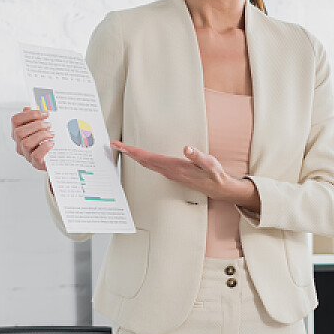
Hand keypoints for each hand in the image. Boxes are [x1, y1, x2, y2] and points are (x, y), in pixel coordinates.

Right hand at [11, 108, 52, 170]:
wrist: (58, 159)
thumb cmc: (48, 141)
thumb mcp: (41, 127)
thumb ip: (34, 118)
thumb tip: (28, 108)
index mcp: (18, 133)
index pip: (15, 120)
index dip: (29, 115)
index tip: (44, 113)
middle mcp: (20, 144)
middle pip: (19, 132)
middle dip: (36, 125)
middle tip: (49, 124)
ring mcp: (27, 154)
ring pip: (26, 143)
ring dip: (41, 135)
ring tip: (51, 134)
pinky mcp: (36, 163)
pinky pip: (36, 155)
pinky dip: (45, 147)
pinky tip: (51, 143)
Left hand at [113, 141, 256, 205]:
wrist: (219, 189)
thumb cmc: (214, 176)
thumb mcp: (210, 164)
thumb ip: (198, 156)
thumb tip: (187, 148)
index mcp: (174, 167)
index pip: (148, 157)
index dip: (133, 151)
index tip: (120, 145)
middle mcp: (169, 171)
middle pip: (143, 161)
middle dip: (129, 153)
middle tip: (115, 145)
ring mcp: (170, 173)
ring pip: (147, 164)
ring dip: (135, 156)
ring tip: (124, 149)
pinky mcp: (172, 174)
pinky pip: (153, 166)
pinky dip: (144, 160)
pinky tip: (142, 157)